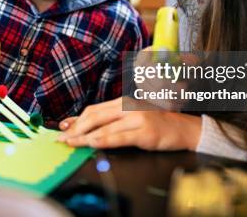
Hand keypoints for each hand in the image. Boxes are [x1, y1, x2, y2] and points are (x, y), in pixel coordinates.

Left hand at [57, 97, 201, 150]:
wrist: (184, 128)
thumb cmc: (157, 124)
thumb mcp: (132, 117)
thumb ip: (110, 120)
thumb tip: (83, 126)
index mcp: (123, 102)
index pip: (94, 109)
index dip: (76, 119)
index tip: (62, 128)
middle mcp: (128, 106)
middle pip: (95, 116)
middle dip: (76, 129)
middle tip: (62, 138)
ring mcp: (136, 118)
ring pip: (104, 128)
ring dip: (84, 137)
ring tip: (71, 143)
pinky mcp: (144, 132)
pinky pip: (119, 137)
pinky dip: (103, 140)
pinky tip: (92, 143)